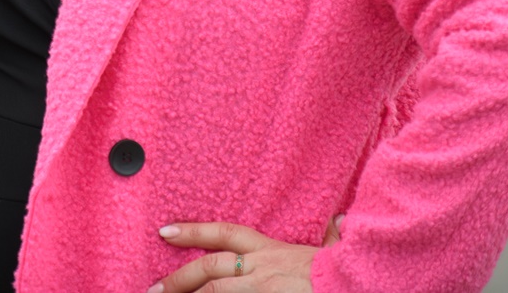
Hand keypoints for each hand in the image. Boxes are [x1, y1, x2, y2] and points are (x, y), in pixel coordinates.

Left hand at [147, 214, 342, 292]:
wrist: (354, 284)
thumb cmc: (345, 274)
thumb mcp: (332, 251)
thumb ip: (331, 237)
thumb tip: (340, 222)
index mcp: (272, 250)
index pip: (225, 233)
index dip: (193, 231)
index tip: (164, 231)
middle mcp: (261, 268)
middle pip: (209, 269)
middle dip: (178, 279)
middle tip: (153, 289)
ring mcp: (261, 290)